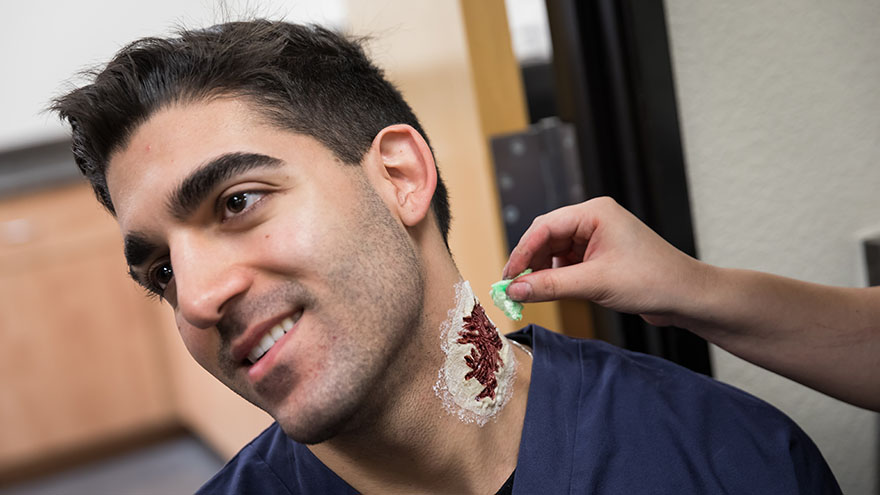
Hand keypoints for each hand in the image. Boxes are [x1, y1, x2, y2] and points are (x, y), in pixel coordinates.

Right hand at [502, 197, 709, 326]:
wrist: (687, 297)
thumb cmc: (653, 281)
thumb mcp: (595, 284)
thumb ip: (550, 286)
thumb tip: (514, 290)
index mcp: (594, 213)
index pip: (544, 227)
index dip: (521, 252)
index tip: (507, 277)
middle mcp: (594, 220)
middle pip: (547, 237)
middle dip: (529, 263)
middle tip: (513, 288)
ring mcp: (598, 237)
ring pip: (555, 252)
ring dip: (543, 272)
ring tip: (532, 293)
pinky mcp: (601, 256)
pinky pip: (568, 263)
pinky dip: (557, 277)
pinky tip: (553, 291)